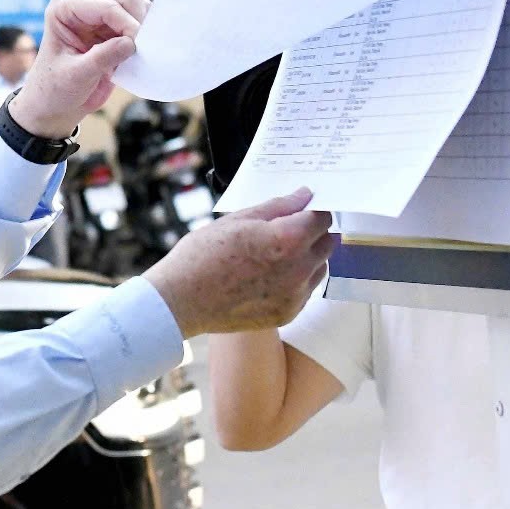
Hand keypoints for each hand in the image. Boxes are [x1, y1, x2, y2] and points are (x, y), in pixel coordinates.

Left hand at [8, 0, 148, 138]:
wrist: (55, 105)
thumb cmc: (55, 89)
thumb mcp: (75, 76)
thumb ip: (101, 58)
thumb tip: (130, 43)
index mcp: (64, 9)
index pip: (107, 7)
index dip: (127, 25)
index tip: (136, 50)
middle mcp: (84, 4)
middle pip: (127, 0)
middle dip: (138, 25)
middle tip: (141, 52)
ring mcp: (100, 15)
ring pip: (138, 9)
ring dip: (144, 31)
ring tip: (139, 55)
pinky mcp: (114, 29)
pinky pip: (140, 24)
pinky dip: (145, 38)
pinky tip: (138, 57)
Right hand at [139, 189, 334, 335]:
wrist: (182, 300)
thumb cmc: (203, 255)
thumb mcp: (237, 219)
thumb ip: (277, 207)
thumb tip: (304, 195)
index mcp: (288, 238)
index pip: (322, 218)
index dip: (313, 210)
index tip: (303, 210)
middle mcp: (299, 268)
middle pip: (327, 243)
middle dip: (313, 233)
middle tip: (289, 230)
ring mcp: (295, 295)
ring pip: (320, 268)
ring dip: (308, 257)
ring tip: (276, 256)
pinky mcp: (288, 314)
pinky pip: (305, 291)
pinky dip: (296, 281)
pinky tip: (270, 277)